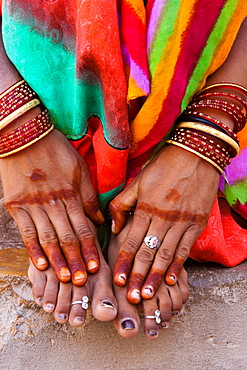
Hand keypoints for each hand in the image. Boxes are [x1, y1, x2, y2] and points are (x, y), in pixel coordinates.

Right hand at [0, 129, 103, 285]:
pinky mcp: (16, 205)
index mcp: (70, 194)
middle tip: (83, 282)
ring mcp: (33, 205)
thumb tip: (99, 220)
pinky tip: (40, 264)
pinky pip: (26, 231)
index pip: (83, 228)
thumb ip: (89, 196)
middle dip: (76, 261)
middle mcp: (53, 203)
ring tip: (65, 278)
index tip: (96, 267)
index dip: (90, 249)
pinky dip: (33, 249)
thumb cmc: (55, 151)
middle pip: (67, 237)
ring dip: (57, 260)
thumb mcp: (79, 169)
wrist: (23, 135)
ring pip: (48, 238)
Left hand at [110, 144, 218, 302]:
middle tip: (131, 297)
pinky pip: (186, 248)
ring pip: (166, 255)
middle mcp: (163, 217)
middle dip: (138, 277)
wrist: (196, 154)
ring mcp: (182, 221)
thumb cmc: (163, 166)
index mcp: (145, 207)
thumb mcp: (138, 181)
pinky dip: (178, 265)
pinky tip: (172, 280)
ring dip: (156, 277)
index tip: (117, 280)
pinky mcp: (197, 222)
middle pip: (148, 253)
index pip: (131, 241)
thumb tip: (114, 226)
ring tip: (148, 294)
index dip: (123, 262)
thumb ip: (122, 204)